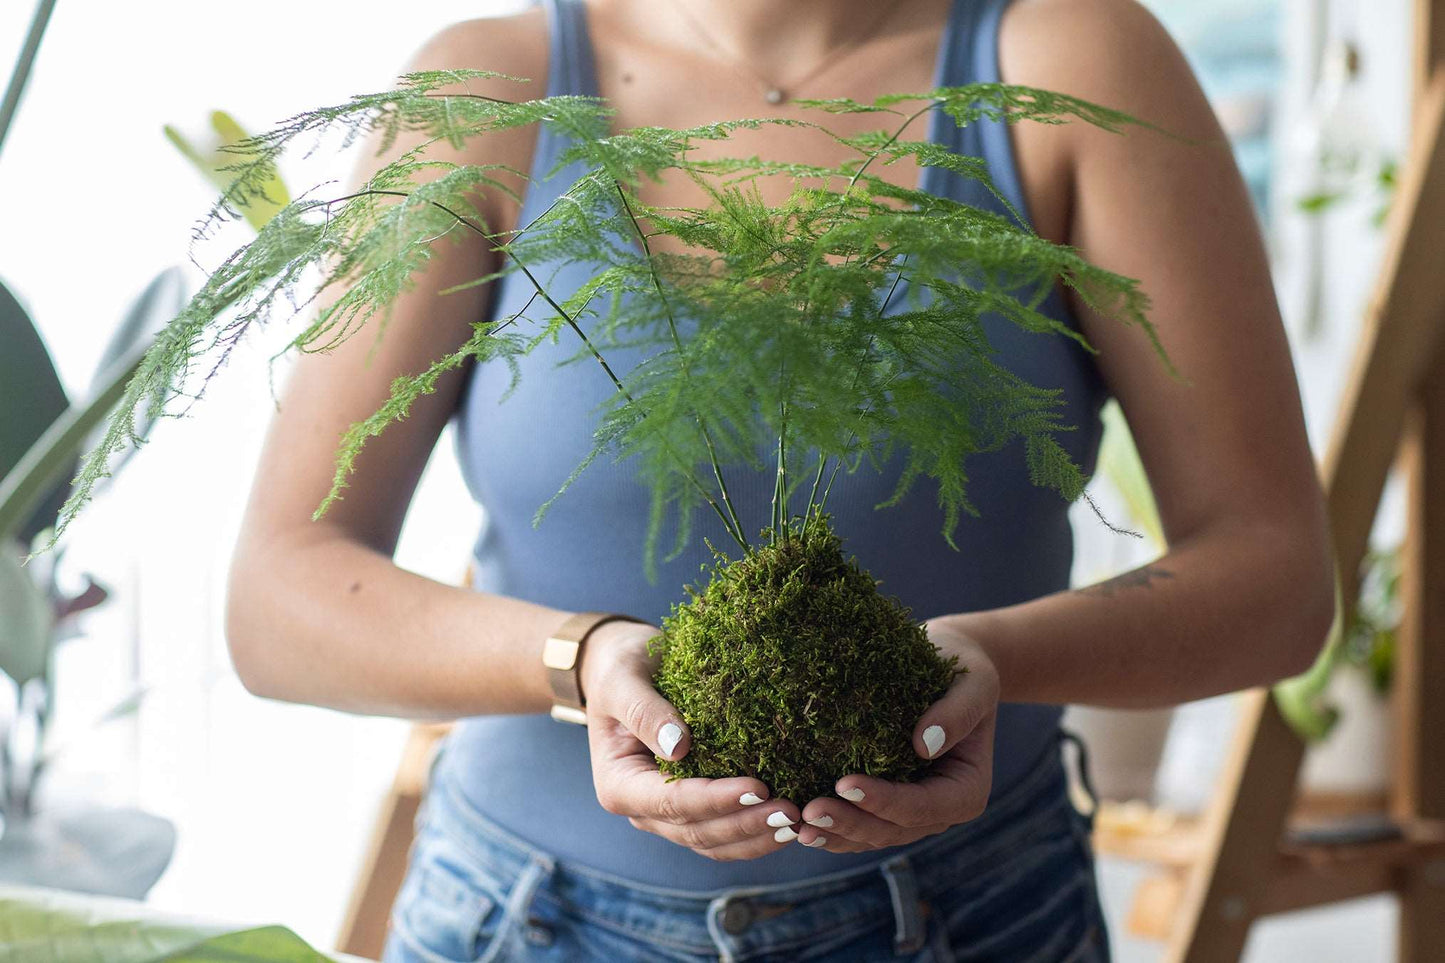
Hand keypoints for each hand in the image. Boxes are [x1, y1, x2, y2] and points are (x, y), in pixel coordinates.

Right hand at [578, 618, 801, 859]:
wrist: (622, 669)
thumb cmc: (621, 669)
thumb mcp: (623, 680)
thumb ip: (644, 711)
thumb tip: (679, 748)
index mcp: (619, 785)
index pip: (672, 802)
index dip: (716, 799)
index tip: (758, 786)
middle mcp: (641, 809)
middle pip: (698, 830)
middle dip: (746, 823)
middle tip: (791, 811)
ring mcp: (666, 814)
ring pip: (713, 841)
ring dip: (755, 836)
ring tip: (796, 823)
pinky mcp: (690, 807)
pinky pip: (723, 832)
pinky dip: (754, 832)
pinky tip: (788, 822)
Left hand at [793, 618, 998, 852]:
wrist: (945, 665)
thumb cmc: (963, 670)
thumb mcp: (973, 682)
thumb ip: (958, 712)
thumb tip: (924, 746)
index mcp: (965, 790)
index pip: (923, 805)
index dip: (885, 801)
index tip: (845, 783)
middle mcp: (937, 811)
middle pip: (892, 830)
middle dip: (850, 823)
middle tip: (810, 812)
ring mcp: (909, 813)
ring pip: (869, 836)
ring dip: (833, 834)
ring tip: (796, 825)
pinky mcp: (883, 804)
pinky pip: (855, 824)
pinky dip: (829, 827)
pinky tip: (795, 823)